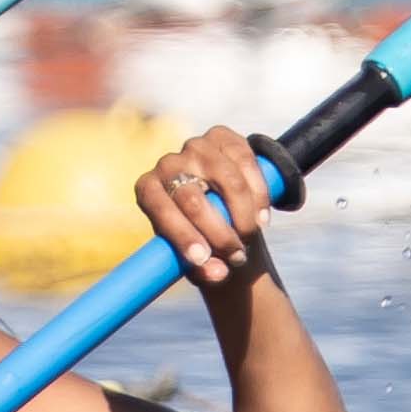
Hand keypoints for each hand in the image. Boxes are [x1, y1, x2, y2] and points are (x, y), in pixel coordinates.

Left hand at [137, 123, 270, 287]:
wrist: (221, 208)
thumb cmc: (201, 239)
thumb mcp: (197, 259)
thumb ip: (204, 268)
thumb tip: (219, 274)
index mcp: (148, 190)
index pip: (160, 208)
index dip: (181, 235)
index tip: (202, 260)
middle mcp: (168, 164)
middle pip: (193, 198)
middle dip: (218, 234)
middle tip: (236, 257)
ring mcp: (196, 146)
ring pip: (226, 180)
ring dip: (243, 215)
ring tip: (249, 238)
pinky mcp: (223, 137)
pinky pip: (246, 161)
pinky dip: (258, 193)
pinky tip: (262, 218)